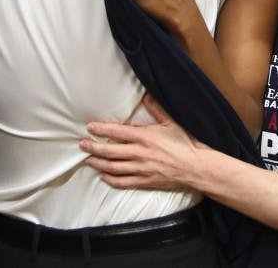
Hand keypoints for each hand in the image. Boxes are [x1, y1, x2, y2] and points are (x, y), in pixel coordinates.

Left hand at [80, 94, 202, 190]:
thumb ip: (156, 109)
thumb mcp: (171, 122)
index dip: (101, 130)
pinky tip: (103, 177)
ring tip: (87, 160)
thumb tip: (145, 95)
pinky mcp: (145, 181)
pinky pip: (123, 182)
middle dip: (93, 147)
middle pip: (110, 151)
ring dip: (98, 164)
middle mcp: (139, 153)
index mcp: (144, 137)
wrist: (196, 168)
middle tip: (81, 145)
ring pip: (113, 168)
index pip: (117, 132)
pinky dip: (111, 180)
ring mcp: (141, 169)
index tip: (89, 127)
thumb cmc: (185, 144)